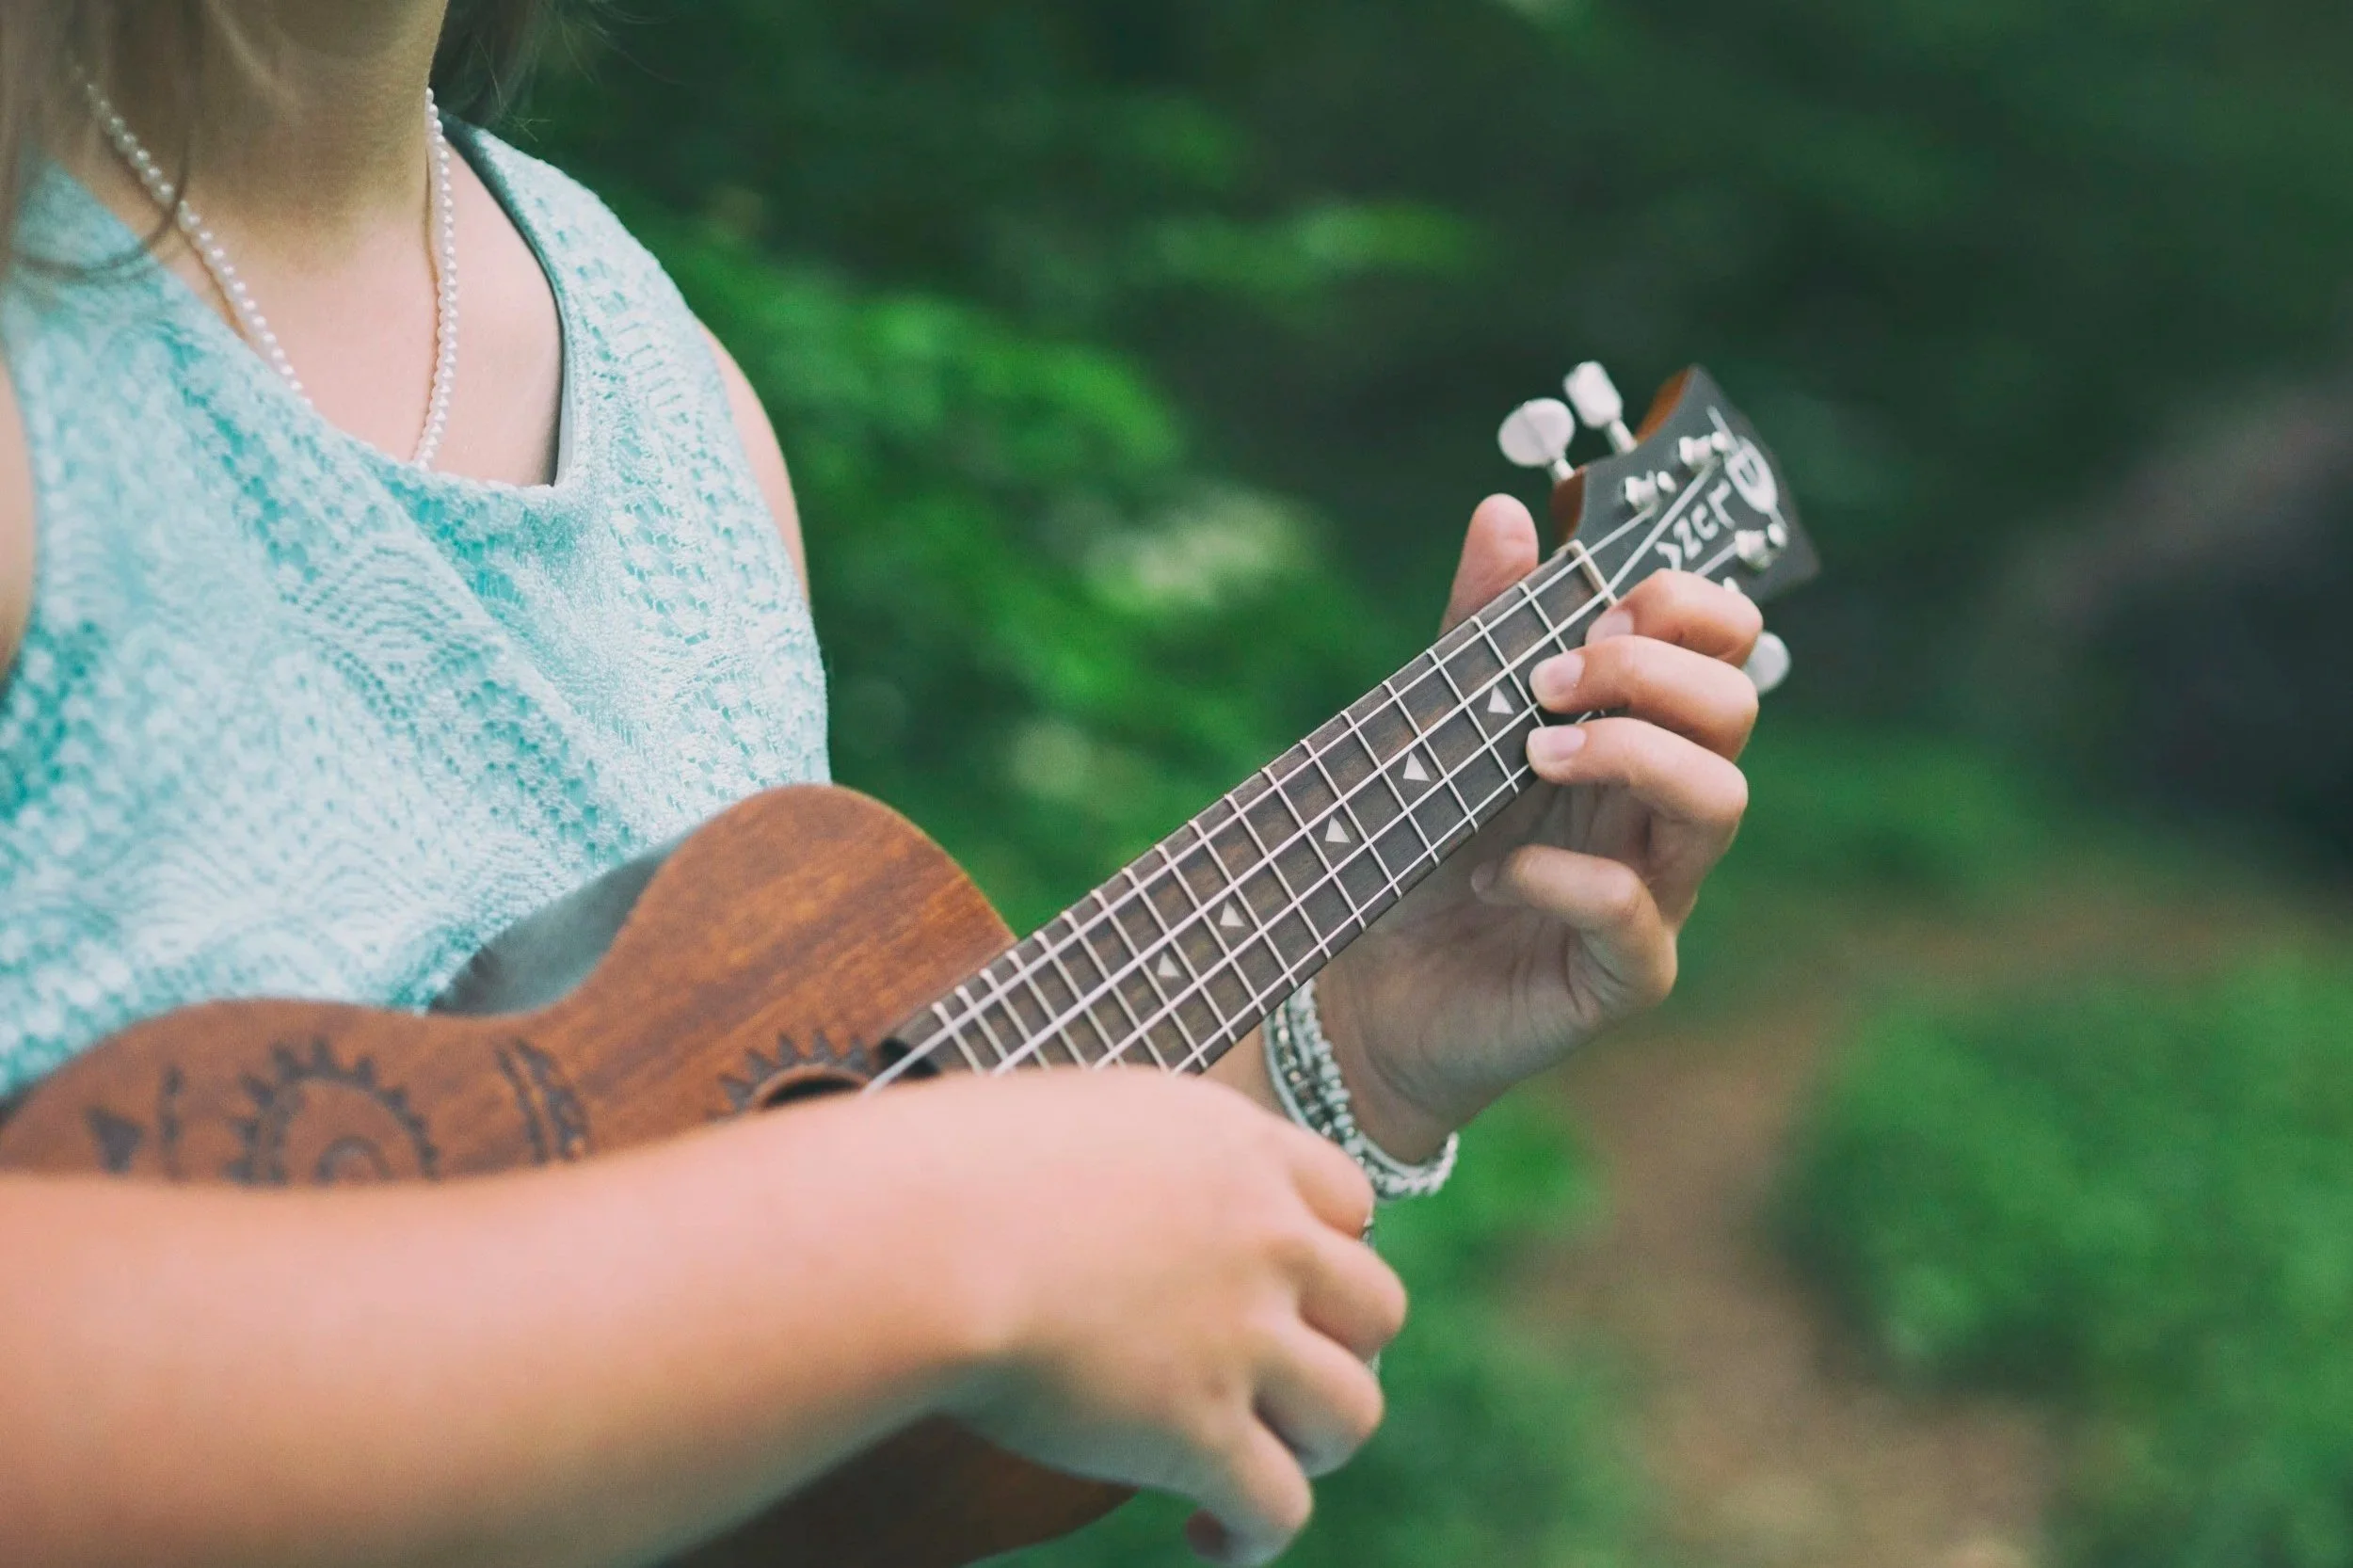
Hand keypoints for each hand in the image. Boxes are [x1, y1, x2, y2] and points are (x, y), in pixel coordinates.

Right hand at [933, 1071, 1405, 1565]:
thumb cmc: (950, 1169)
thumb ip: (1131, 1161)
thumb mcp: (1074, 1122)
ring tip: (1257, 1465)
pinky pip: (1278, 1506)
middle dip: (1339, 1351)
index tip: (1281, 1290)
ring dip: (1314, 1446)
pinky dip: (1256, 1535)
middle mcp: (1264, 1236)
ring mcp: (1243, 1334)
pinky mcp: (1200, 1427)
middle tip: (1277, 1382)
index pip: (1347, 1199)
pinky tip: (1214, 1540)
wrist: (922, 1237)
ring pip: (1352, 1411)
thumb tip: (1104, 1190)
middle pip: (1376, 1307)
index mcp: (1235, 1146)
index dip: (1324, 1253)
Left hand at [1316, 495, 1761, 1157]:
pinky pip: (1636, 916)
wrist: (1364, 991)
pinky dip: (1565, 878)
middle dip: (1652, 672)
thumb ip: (1477, 629)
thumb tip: (1505, 511)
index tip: (1601, 608)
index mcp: (1632, 733)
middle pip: (1738, 710)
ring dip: (1631, 755)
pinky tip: (1495, 871)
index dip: (1689, 609)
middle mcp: (1658, 809)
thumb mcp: (1437, 726)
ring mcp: (1655, 894)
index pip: (1724, 648)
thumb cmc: (1415, 854)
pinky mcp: (1619, 975)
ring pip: (1720, 803)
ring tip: (1534, 755)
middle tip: (1550, 681)